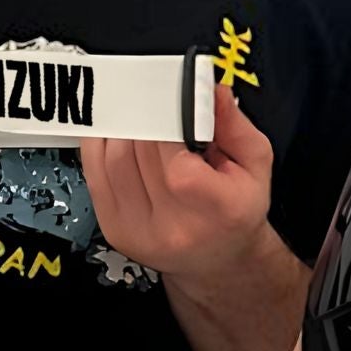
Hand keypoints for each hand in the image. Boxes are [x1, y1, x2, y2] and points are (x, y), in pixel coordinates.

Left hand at [79, 82, 272, 287]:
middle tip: (153, 98)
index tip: (171, 99)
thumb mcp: (255, 165)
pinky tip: (117, 134)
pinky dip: (101, 147)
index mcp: (219, 210)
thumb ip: (234, 124)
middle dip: (146, 118)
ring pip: (114, 161)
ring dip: (123, 129)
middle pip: (141, 156)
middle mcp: (176, 229)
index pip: (177, 165)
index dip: (169, 125)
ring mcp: (140, 233)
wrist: (217, 260)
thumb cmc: (237, 210)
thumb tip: (211, 89)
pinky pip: (96, 176)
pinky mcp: (115, 230)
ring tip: (140, 116)